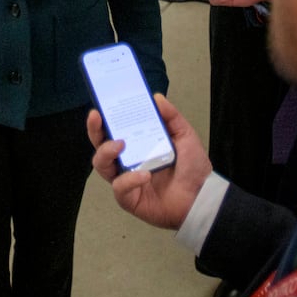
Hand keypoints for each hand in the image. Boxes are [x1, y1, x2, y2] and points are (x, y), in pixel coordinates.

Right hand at [88, 94, 210, 230]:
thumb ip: (171, 117)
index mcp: (137, 145)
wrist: (202, 196)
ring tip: (120, 144)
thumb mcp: (184, 136)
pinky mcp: (129, 198)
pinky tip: (144, 175)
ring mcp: (126, 180)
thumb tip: (157, 98)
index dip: (103, 119)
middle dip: (95, 131)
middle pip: (100, 145)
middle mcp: (127, 161)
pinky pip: (120, 187)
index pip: (113, 130)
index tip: (99, 107)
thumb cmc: (192, 167)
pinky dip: (129, 179)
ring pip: (102, 165)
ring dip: (106, 152)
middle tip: (98, 118)